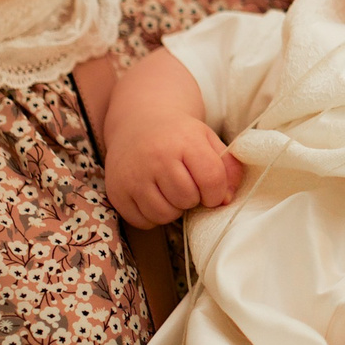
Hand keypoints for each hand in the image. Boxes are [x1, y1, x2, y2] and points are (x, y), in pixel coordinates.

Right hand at [104, 117, 242, 227]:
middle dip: (193, 199)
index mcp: (185, 140)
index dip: (217, 193)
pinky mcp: (117, 191)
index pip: (211, 180)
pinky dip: (152, 216)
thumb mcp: (208, 140)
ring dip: (173, 209)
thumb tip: (227, 200)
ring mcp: (133, 175)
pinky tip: (153, 196)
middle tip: (187, 186)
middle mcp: (156, 157)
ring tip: (170, 191)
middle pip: (187, 199)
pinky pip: (143, 221)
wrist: (139, 122)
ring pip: (164, 215)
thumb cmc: (179, 137)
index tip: (212, 191)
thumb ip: (228, 167)